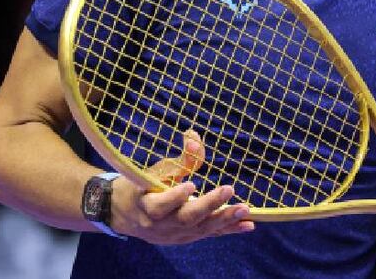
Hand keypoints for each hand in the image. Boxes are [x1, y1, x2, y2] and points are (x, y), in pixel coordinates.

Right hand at [108, 129, 253, 243]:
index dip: (175, 197)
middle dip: (208, 205)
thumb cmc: (142, 187)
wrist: (126, 215)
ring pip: (200, 229)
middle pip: (185, 218)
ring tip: (245, 209)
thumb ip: (178, 159)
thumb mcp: (156, 171)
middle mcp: (160, 225)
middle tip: (229, 190)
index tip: (191, 184)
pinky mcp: (186, 238)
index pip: (160, 205)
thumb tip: (194, 137)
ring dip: (224, 219)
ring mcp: (174, 235)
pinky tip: (249, 225)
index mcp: (147, 206)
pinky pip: (209, 234)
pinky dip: (229, 229)